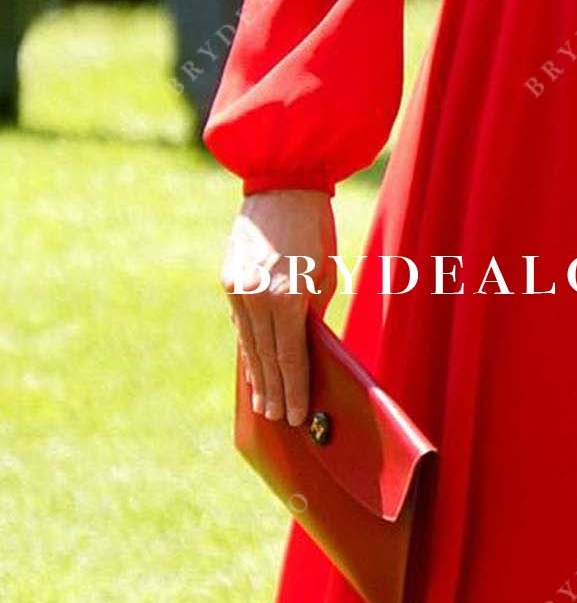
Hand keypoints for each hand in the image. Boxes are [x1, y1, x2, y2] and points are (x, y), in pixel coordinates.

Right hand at [221, 189, 335, 425]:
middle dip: (274, 392)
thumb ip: (312, 314)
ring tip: (263, 403)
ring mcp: (238, 290)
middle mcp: (258, 298)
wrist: (283, 183)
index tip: (297, 416)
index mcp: (288, 296)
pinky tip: (251, 365)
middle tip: (279, 420)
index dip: (295, 390)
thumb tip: (306, 349)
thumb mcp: (324, 273)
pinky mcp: (227, 280)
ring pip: (249, 344)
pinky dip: (246, 346)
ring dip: (257, 376)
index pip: (291, 358)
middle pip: (267, 358)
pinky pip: (239, 322)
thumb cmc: (315, 228)